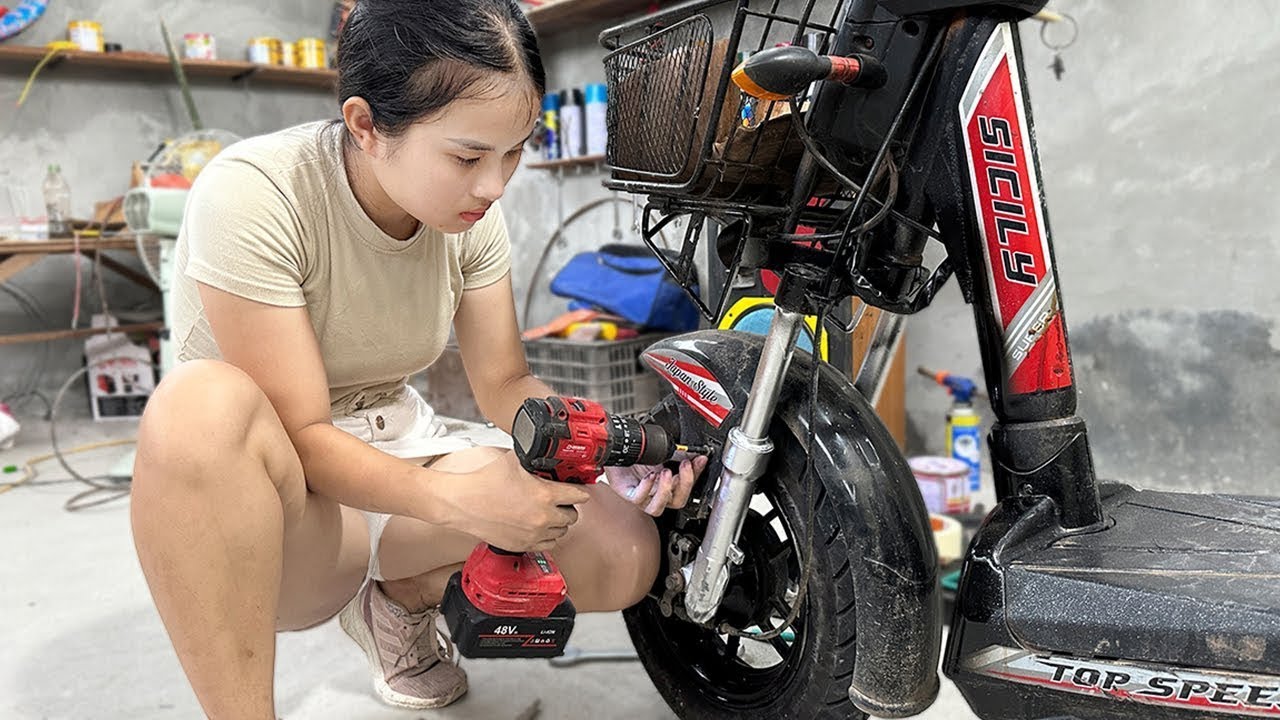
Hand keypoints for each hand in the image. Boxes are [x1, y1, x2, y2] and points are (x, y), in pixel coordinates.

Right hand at [433, 451, 591, 551]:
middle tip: (558, 501)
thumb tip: (545, 454)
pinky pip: (548, 544)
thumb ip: (535, 459)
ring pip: (562, 532)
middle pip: (573, 516)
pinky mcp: (524, 545)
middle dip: (567, 507)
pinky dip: (546, 536)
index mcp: (546, 495)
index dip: (578, 490)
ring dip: (558, 522)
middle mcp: (544, 517)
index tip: (576, 490)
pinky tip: (538, 526)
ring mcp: (534, 534)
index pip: (580, 496)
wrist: (463, 503)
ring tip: (547, 513)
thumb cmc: (484, 482)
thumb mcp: (516, 461)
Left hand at [605, 455, 708, 516]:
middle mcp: (657, 494)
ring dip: (665, 490)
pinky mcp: (629, 495)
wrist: (617, 452)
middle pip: (677, 501)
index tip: (699, 459)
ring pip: (658, 507)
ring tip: (666, 472)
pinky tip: (649, 475)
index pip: (688, 485)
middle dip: (685, 483)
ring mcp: (643, 496)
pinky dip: (646, 487)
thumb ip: (678, 453)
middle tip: (685, 465)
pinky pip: (639, 499)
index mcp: (669, 485)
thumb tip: (695, 450)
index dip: (696, 474)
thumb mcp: (661, 452)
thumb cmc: (637, 456)